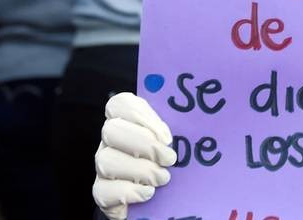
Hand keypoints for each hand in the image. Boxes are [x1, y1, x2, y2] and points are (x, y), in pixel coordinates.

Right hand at [93, 93, 175, 219]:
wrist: (162, 198)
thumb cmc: (172, 163)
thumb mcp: (178, 142)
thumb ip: (180, 130)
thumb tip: (199, 120)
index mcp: (130, 122)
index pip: (121, 104)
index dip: (141, 114)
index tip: (166, 135)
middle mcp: (113, 142)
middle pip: (112, 129)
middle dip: (144, 143)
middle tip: (169, 158)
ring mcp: (104, 166)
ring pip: (106, 160)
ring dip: (140, 169)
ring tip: (163, 178)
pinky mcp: (103, 193)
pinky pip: (103, 190)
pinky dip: (128, 191)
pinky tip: (147, 193)